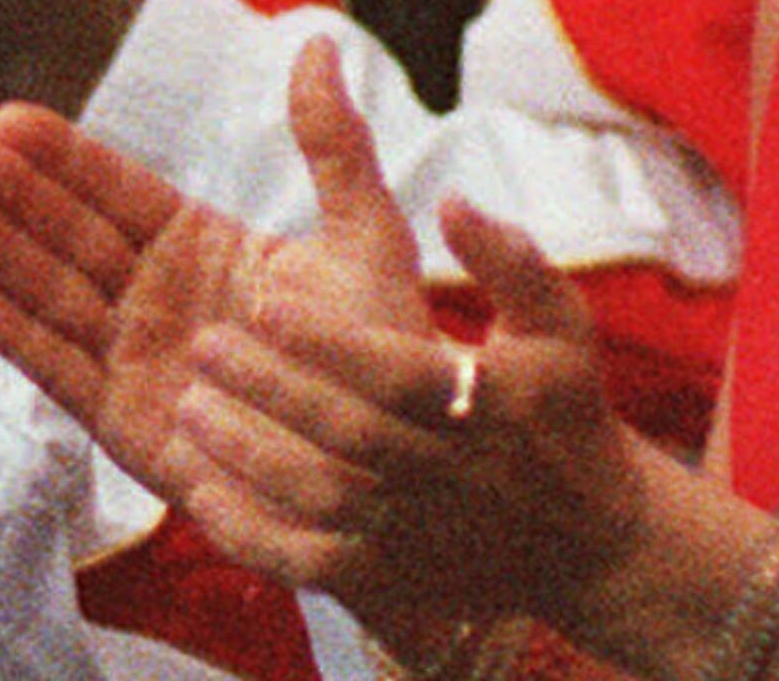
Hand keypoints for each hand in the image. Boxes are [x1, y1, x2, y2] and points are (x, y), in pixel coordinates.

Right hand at [0, 44, 435, 526]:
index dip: (62, 157)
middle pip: (69, 236)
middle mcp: (157, 295)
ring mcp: (135, 358)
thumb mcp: (365, 239)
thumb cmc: (387, 358)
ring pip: (52, 295)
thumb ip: (333, 146)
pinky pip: (60, 371)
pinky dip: (14, 336)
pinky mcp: (125, 422)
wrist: (397, 474)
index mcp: (201, 244)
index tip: (8, 118)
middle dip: (13, 198)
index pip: (117, 190)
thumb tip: (315, 44)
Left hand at [180, 185, 661, 636]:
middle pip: (349, 433)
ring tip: (188, 408)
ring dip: (250, 457)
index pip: (396, 373)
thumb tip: (453, 200)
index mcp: (486, 404)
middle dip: (272, 389)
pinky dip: (252, 537)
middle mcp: (449, 472)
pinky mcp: (395, 578)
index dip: (328, 341)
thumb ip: (509, 259)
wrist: (590, 535)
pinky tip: (200, 496)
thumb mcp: (558, 324)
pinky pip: (311, 565)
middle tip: (204, 343)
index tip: (263, 299)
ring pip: (322, 499)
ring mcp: (419, 533)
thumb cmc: (563, 411)